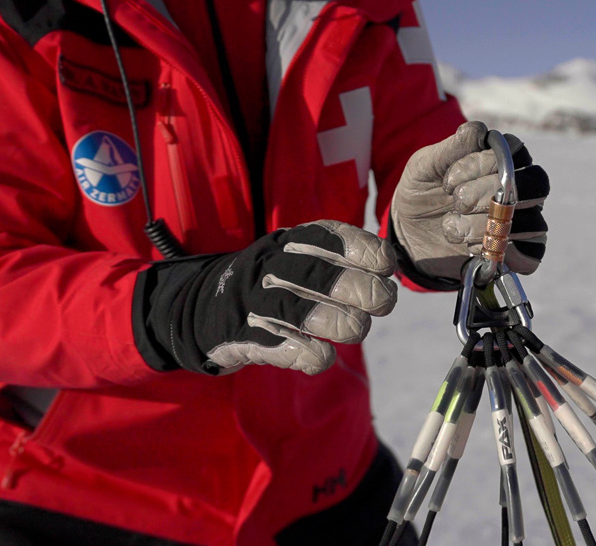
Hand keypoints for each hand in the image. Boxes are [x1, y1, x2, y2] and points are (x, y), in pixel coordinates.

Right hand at [136, 220, 397, 375]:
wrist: (205, 306)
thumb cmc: (276, 281)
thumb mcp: (302, 255)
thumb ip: (343, 258)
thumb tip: (390, 266)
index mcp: (291, 242)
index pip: (330, 238)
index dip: (365, 252)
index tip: (386, 267)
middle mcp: (270, 267)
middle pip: (320, 276)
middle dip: (362, 290)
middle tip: (384, 302)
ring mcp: (254, 303)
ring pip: (301, 312)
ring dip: (340, 323)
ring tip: (356, 328)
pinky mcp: (243, 338)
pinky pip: (282, 349)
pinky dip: (311, 355)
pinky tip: (324, 356)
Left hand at [390, 121, 548, 282]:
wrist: (411, 233)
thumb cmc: (423, 191)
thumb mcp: (425, 166)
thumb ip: (450, 148)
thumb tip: (480, 132)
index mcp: (504, 159)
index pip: (515, 151)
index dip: (481, 164)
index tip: (448, 180)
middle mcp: (522, 188)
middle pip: (536, 184)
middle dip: (490, 193)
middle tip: (458, 202)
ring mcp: (524, 222)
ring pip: (532, 222)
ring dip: (487, 226)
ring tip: (453, 229)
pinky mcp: (519, 254)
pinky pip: (531, 255)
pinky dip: (501, 251)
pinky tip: (472, 248)